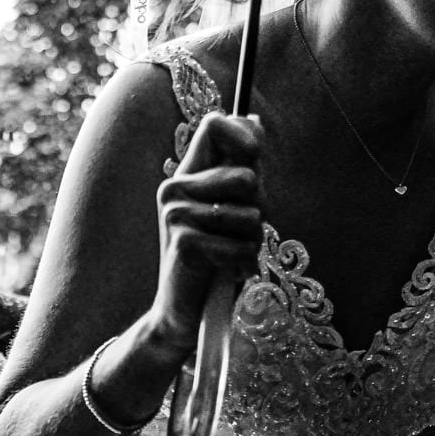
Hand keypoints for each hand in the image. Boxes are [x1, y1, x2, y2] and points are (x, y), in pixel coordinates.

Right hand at [144, 112, 263, 359]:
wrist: (186, 312)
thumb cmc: (215, 260)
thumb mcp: (230, 209)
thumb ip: (242, 169)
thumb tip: (256, 122)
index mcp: (188, 175)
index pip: (214, 125)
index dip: (244, 135)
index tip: (255, 155)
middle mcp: (176, 189)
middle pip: (247, 175)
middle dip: (258, 208)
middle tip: (238, 233)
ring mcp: (176, 215)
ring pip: (251, 215)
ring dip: (252, 244)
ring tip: (231, 256)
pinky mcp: (184, 243)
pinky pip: (242, 245)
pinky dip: (243, 264)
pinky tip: (226, 273)